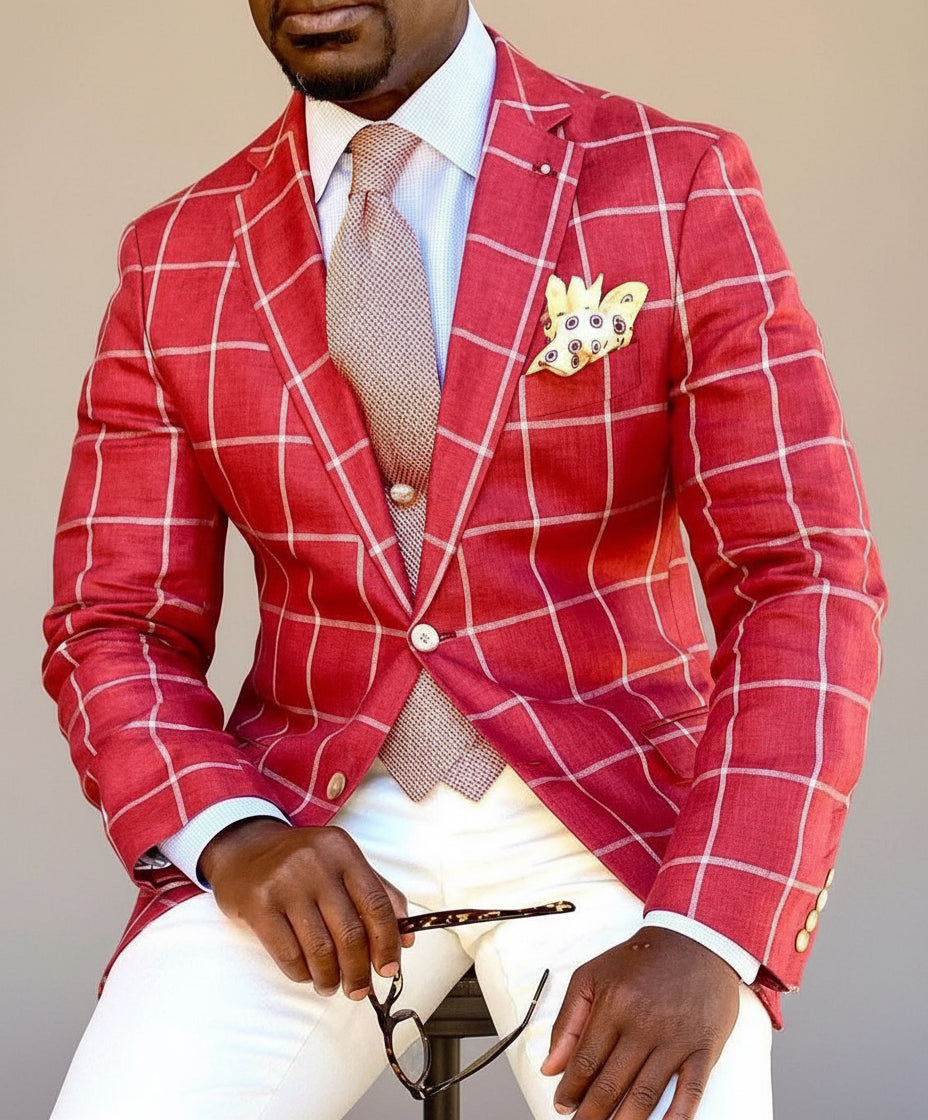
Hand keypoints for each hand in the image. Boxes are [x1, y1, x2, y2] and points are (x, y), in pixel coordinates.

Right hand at [199, 819, 411, 997]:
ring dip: (330, 978)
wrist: (244, 847)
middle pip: (350, 933)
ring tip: (331, 985)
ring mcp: (285, 883)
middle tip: (359, 989)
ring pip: (320, 949)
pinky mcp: (258, 904)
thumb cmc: (301, 860)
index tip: (390, 968)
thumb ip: (376, 891)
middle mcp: (316, 863)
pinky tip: (306, 974)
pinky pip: (288, 954)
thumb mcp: (341, 860)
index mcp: (343, 851)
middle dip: (359, 971)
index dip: (388, 943)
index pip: (377, 904)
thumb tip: (405, 937)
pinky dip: (302, 973)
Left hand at [542, 927, 739, 1119]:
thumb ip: (568, 1020)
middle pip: (611, 1083)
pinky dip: (677, 1116)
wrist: (694, 939)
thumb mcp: (592, 976)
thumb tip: (551, 1066)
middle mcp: (643, 1024)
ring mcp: (675, 1037)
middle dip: (592, 1114)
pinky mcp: (704, 1046)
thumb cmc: (642, 959)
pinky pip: (691, 1090)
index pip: (585, 1061)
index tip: (562, 1105)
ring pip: (646, 1094)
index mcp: (613, 1005)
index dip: (570, 1090)